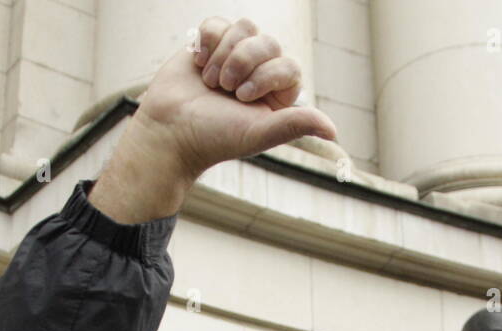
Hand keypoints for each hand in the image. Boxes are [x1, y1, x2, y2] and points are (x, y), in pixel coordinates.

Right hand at [90, 16, 336, 222]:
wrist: (169, 131)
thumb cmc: (214, 137)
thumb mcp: (258, 134)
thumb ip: (295, 125)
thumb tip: (333, 131)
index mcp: (276, 96)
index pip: (289, 64)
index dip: (266, 74)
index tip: (243, 98)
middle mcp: (258, 74)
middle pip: (268, 42)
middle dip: (243, 62)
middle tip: (225, 89)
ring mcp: (233, 57)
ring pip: (244, 27)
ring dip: (225, 53)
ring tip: (211, 81)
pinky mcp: (208, 45)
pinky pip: (218, 23)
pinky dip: (207, 42)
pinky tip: (197, 64)